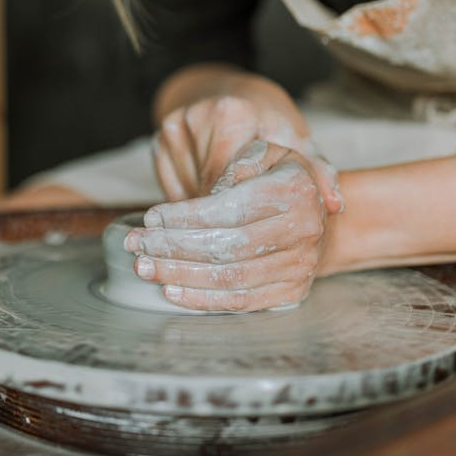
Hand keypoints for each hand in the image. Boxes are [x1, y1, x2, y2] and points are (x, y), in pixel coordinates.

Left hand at [126, 140, 329, 311]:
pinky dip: (202, 299)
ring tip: (145, 267)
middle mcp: (302, 230)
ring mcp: (299, 266)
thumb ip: (239, 163)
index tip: (151, 217)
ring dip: (180, 274)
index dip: (185, 217)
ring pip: (229, 277)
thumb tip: (209, 193)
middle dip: (172, 247)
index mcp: (294, 190)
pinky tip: (171, 290)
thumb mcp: (266, 153)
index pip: (228, 209)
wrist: (319, 218)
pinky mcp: (291, 292)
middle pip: (224, 246)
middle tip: (137, 244)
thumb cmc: (279, 180)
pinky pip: (240, 301)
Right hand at [152, 94, 343, 213]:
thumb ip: (316, 171)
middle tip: (246, 237)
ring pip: (184, 195)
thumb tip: (336, 205)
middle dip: (224, 217)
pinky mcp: (156, 142)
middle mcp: (195, 117)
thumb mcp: (296, 139)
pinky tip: (209, 202)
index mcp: (232, 113)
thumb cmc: (267, 120)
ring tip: (230, 214)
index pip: (229, 179)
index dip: (244, 210)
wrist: (229, 92)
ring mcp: (170, 129)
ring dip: (205, 214)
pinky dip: (189, 204)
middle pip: (203, 189)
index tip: (261, 229)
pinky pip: (170, 191)